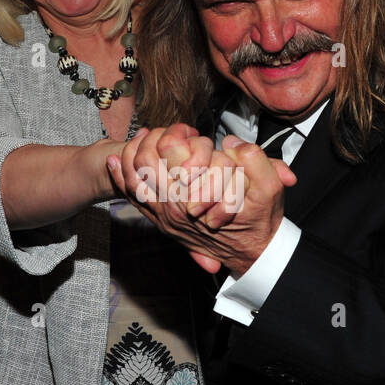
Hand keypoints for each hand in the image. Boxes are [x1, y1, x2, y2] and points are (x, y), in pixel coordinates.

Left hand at [107, 125, 295, 274]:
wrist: (252, 253)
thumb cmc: (260, 221)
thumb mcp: (269, 190)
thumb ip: (255, 161)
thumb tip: (232, 143)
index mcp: (194, 199)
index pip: (169, 155)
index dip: (173, 135)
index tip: (183, 130)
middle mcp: (173, 210)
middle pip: (145, 163)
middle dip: (149, 141)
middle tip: (159, 131)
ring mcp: (163, 217)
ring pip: (132, 179)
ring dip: (131, 154)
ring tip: (140, 138)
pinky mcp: (159, 221)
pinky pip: (131, 196)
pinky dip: (120, 176)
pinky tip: (116, 159)